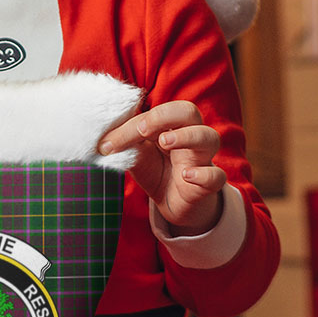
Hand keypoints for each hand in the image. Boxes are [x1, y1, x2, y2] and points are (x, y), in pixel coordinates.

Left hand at [98, 100, 225, 234]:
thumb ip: (125, 144)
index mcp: (171, 125)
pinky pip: (216, 176)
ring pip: (209, 137)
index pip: (156, 113)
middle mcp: (190, 136)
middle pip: (189, 111)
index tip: (108, 143)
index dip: (132, 124)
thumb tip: (101, 139)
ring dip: (187, 136)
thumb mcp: (137, 156)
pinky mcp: (209, 184)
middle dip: (164, 116)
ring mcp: (202, 159)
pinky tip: (186, 175)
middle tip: (142, 130)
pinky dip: (204, 174)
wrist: (174, 204)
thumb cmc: (157, 171)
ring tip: (165, 142)